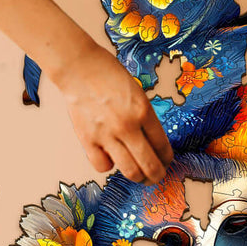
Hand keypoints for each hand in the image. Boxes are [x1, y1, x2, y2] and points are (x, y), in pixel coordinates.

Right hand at [52, 41, 173, 182]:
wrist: (79, 68)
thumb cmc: (108, 74)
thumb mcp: (137, 93)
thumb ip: (144, 117)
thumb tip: (150, 141)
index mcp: (144, 111)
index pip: (162, 146)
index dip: (167, 158)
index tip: (167, 161)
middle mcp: (127, 126)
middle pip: (149, 164)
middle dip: (157, 175)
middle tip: (157, 176)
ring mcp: (107, 135)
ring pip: (129, 170)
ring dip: (138, 177)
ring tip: (139, 176)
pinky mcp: (88, 140)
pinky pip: (102, 166)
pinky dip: (109, 165)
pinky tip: (111, 158)